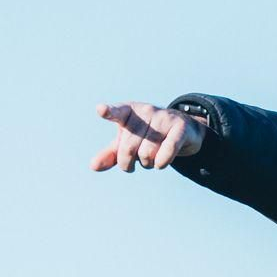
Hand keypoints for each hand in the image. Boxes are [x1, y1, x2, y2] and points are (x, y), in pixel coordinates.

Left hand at [91, 102, 206, 171]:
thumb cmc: (149, 136)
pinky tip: (161, 163)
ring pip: (147, 154)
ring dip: (148, 164)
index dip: (109, 112)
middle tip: (135, 161)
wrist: (183, 130)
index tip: (100, 110)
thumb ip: (111, 154)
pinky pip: (167, 150)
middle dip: (128, 163)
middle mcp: (146, 111)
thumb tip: (93, 166)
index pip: (117, 112)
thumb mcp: (128, 143)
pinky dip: (162, 162)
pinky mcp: (179, 127)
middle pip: (128, 149)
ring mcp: (163, 118)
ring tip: (152, 157)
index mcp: (129, 112)